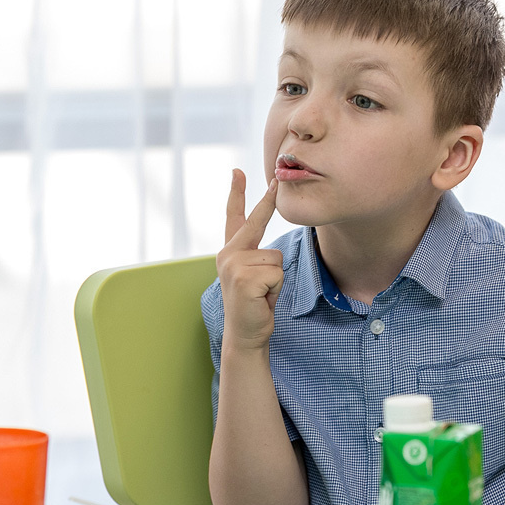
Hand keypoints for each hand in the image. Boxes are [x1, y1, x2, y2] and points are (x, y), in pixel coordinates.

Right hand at [217, 169, 283, 352]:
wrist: (245, 333)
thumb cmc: (255, 304)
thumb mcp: (255, 275)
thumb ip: (257, 257)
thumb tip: (272, 251)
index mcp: (230, 252)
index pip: (234, 217)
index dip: (236, 193)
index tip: (237, 171)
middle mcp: (228, 254)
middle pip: (256, 223)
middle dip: (266, 201)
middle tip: (276, 178)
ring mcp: (234, 265)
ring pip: (275, 257)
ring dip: (276, 278)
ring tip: (263, 293)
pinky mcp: (244, 279)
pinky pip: (276, 273)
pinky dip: (276, 288)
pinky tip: (262, 298)